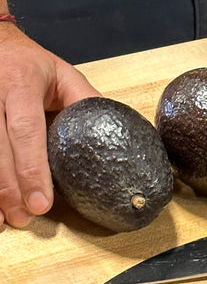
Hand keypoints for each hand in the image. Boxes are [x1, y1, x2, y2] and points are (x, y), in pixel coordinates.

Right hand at [0, 22, 100, 227]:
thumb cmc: (32, 63)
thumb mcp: (65, 75)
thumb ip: (86, 101)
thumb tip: (117, 132)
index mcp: (21, 84)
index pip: (24, 131)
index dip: (31, 168)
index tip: (41, 201)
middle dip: (11, 188)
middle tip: (26, 217)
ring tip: (7, 219)